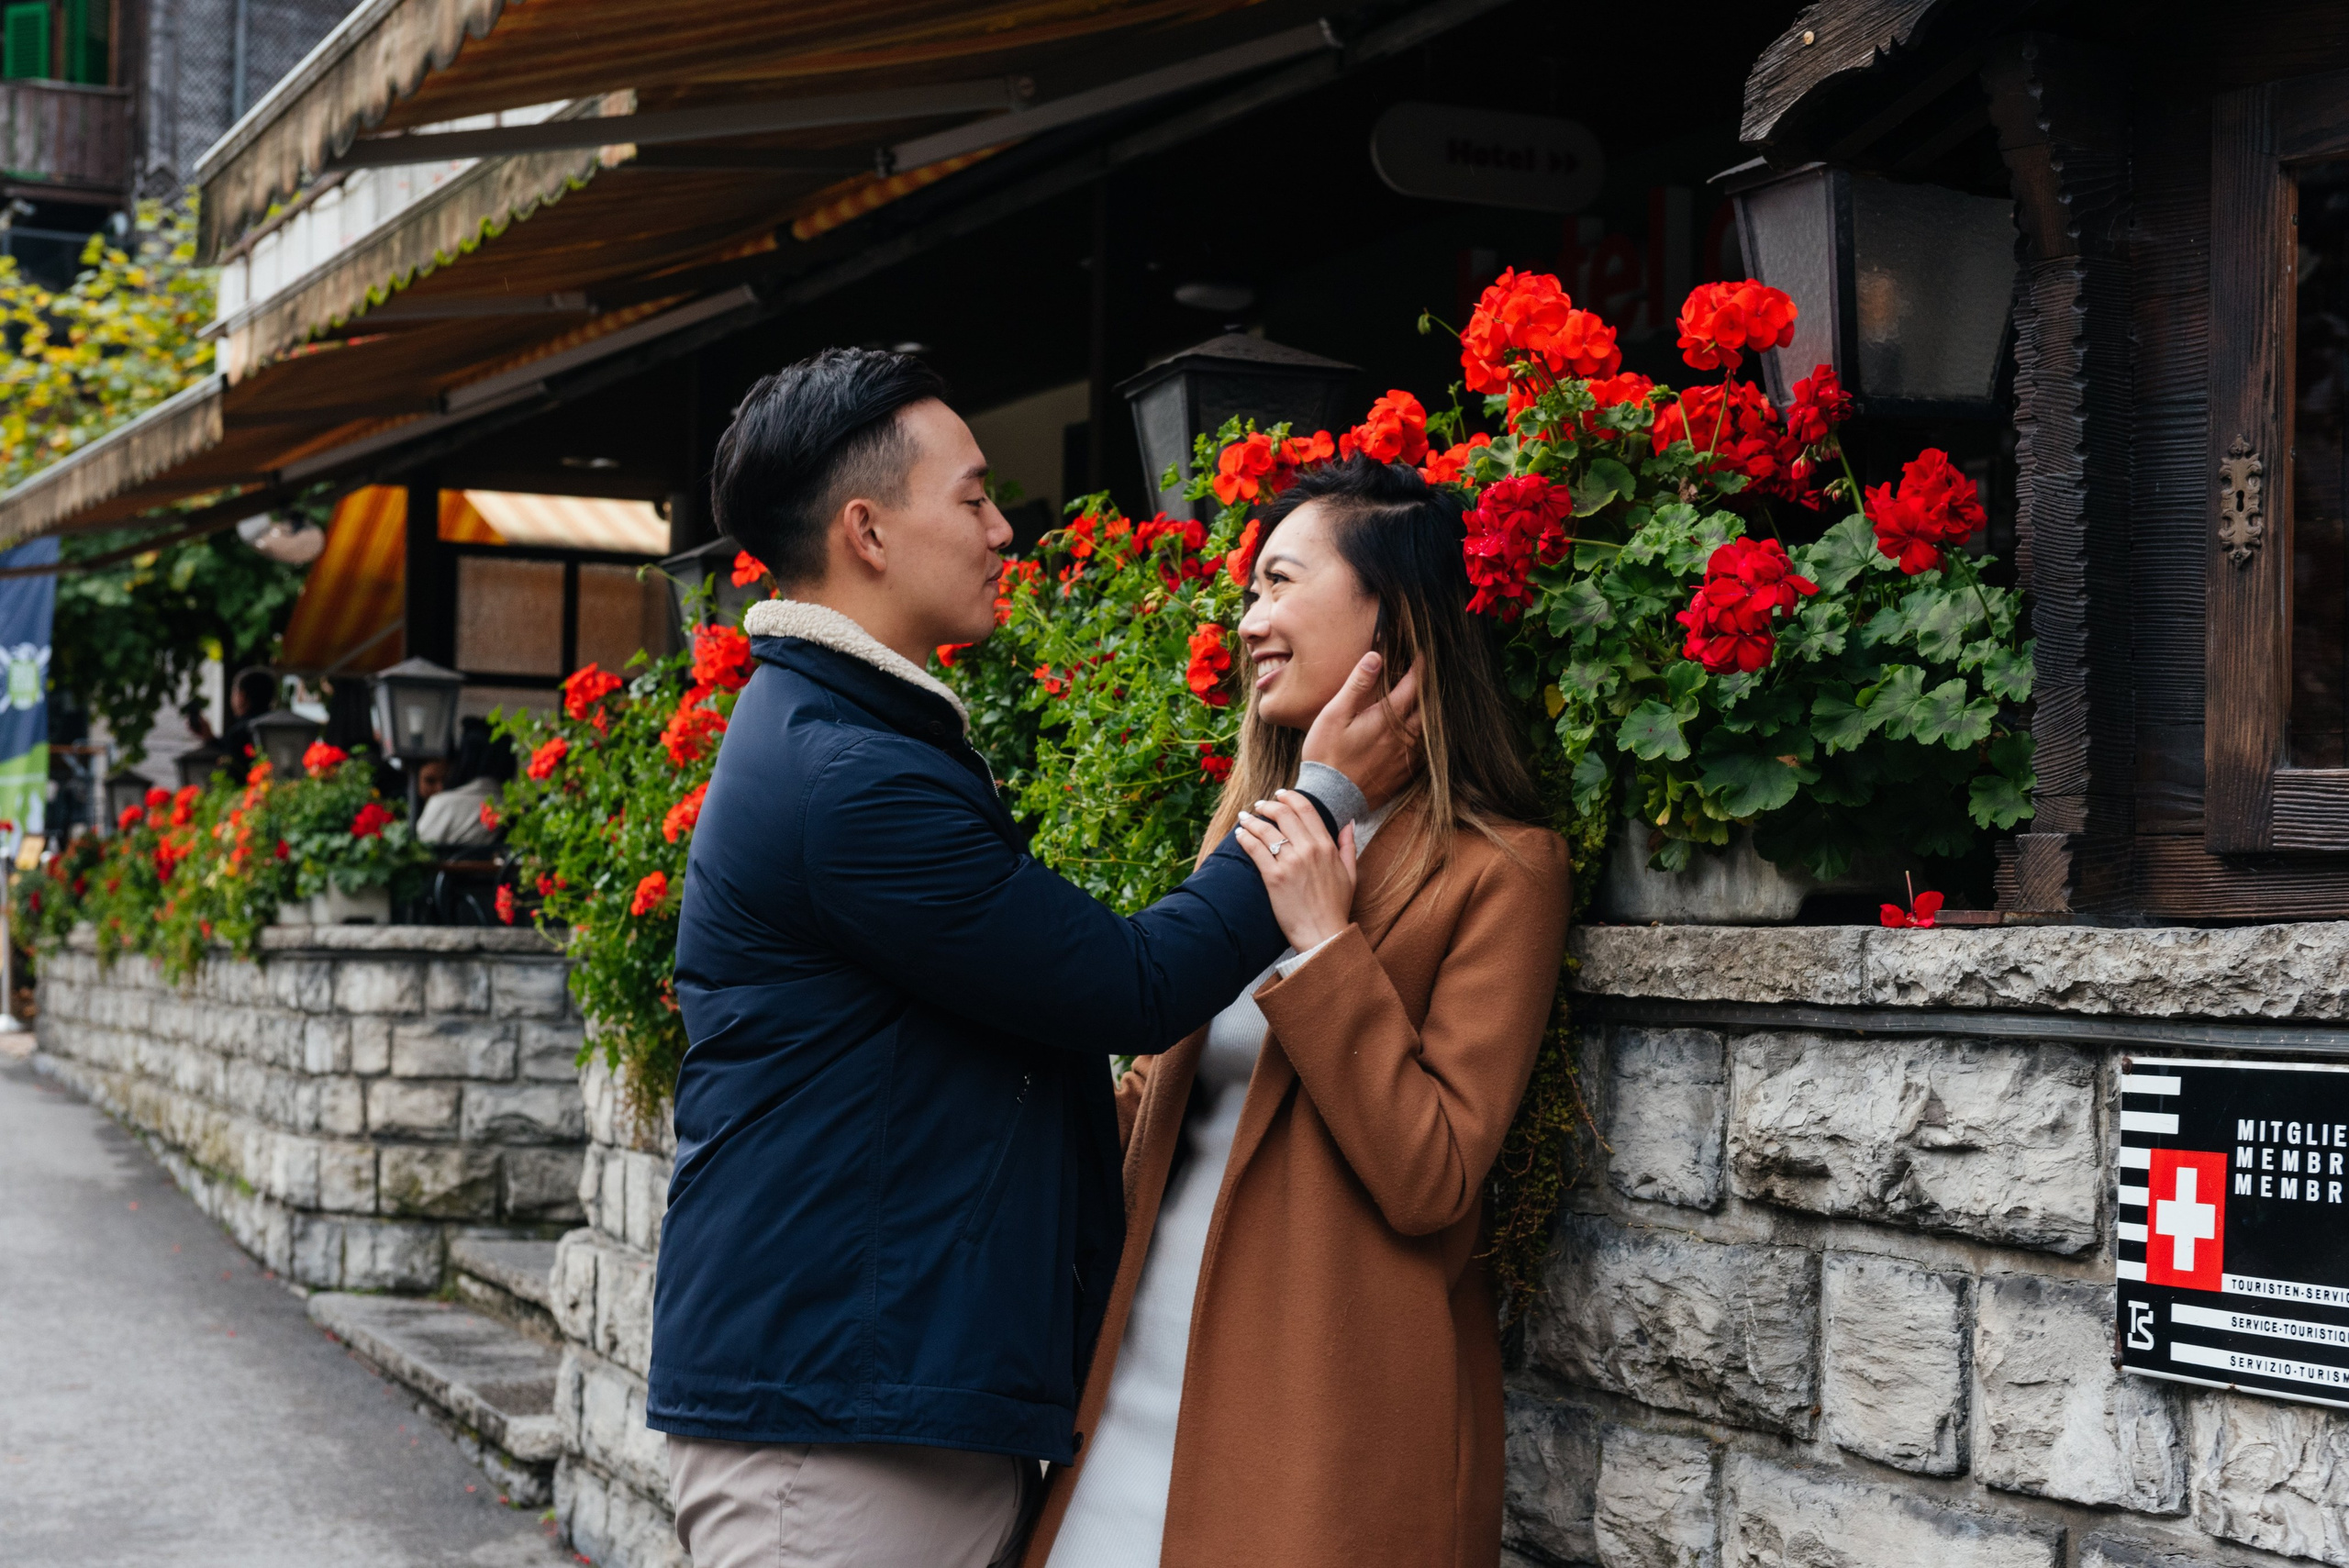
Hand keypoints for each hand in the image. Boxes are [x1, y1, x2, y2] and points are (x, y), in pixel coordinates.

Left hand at [1234, 788, 1356, 952]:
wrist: (1323, 934)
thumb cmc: (1336, 907)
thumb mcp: (1350, 874)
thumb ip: (1348, 845)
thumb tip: (1349, 823)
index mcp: (1326, 846)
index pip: (1306, 809)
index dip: (1290, 797)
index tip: (1280, 795)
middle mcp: (1308, 849)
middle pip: (1283, 814)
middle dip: (1268, 805)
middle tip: (1260, 805)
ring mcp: (1290, 862)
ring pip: (1266, 829)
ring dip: (1252, 820)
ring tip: (1245, 818)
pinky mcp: (1273, 877)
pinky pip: (1255, 849)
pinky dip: (1245, 838)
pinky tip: (1240, 835)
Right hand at [1299, 652, 1422, 810]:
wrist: (1329, 799)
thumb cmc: (1327, 754)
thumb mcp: (1335, 714)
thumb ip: (1357, 685)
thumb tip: (1375, 657)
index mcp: (1387, 720)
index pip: (1413, 687)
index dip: (1419, 669)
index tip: (1423, 656)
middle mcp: (1403, 738)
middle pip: (1426, 708)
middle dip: (1427, 690)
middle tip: (1426, 678)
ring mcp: (1405, 758)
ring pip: (1427, 731)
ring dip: (1427, 714)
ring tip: (1423, 703)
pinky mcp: (1403, 774)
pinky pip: (1422, 751)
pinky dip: (1423, 737)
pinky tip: (1416, 734)